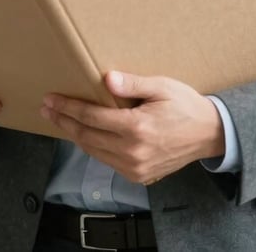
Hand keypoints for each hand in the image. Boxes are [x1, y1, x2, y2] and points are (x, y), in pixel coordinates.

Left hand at [40, 71, 224, 184]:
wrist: (209, 134)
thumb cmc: (185, 105)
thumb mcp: (162, 87)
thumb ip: (133, 84)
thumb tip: (107, 80)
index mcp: (137, 128)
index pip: (92, 117)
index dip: (68, 108)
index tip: (51, 99)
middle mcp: (133, 152)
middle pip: (87, 136)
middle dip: (64, 121)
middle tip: (46, 108)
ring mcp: (135, 167)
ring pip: (94, 151)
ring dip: (74, 135)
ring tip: (59, 120)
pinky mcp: (139, 175)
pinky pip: (107, 161)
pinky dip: (92, 147)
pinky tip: (84, 135)